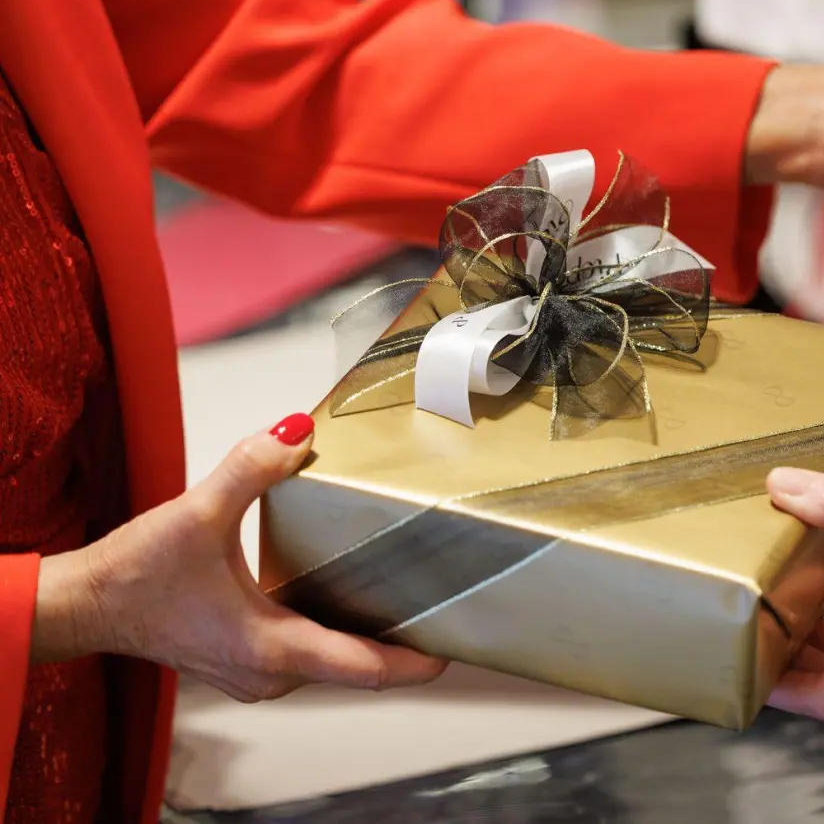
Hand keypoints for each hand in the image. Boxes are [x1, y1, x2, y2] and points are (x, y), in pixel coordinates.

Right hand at [33, 414, 447, 701]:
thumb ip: (251, 468)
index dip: (414, 661)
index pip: (363, 669)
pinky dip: (337, 631)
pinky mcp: (247, 661)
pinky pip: (310, 654)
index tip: (454, 647)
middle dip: (402, 642)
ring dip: (369, 636)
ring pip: (333, 662)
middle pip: (358, 668)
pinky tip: (353, 596)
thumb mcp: (196, 513)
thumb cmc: (134, 576)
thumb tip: (296, 432)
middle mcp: (271, 674)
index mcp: (271, 649)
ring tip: (413, 598)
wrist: (86, 604)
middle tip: (446, 605)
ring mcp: (258, 674)